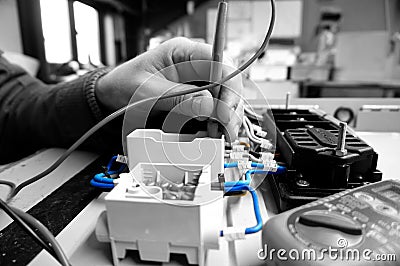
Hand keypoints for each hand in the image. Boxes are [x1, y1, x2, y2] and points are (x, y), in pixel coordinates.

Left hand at [96, 37, 242, 140]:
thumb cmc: (124, 84)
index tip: (224, 109)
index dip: (228, 84)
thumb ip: (177, 98)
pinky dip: (218, 120)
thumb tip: (208, 105)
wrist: (112, 95)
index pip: (219, 60)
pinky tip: (215, 131)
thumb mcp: (146, 91)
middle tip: (225, 127)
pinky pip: (214, 106)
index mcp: (183, 52)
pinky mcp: (195, 95)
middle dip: (230, 104)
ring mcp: (197, 80)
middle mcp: (194, 64)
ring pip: (224, 95)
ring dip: (226, 114)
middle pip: (227, 79)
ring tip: (221, 133)